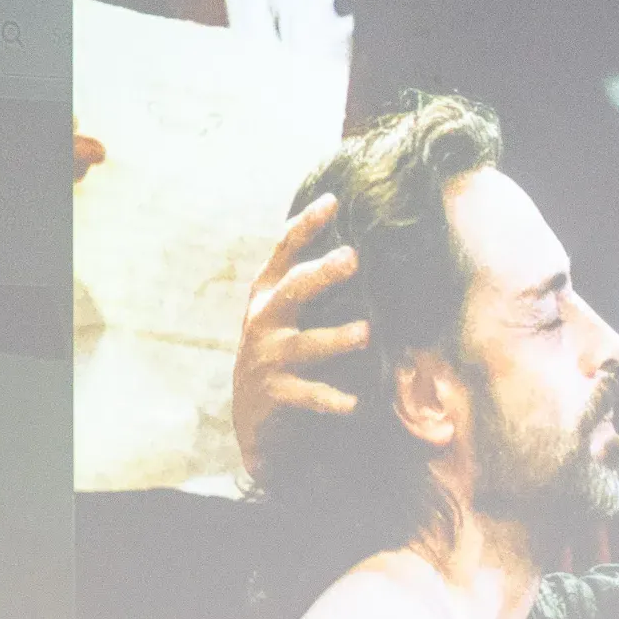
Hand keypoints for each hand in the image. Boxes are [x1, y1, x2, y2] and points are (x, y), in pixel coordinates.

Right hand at [229, 195, 373, 476]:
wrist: (253, 417)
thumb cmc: (281, 354)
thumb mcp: (286, 315)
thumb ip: (308, 285)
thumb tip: (358, 249)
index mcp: (268, 294)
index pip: (285, 251)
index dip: (306, 225)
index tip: (333, 201)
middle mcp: (264, 320)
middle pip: (293, 289)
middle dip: (322, 273)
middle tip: (353, 258)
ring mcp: (267, 357)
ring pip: (304, 344)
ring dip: (336, 338)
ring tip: (366, 333)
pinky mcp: (273, 393)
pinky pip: (307, 394)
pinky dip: (331, 398)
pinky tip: (354, 403)